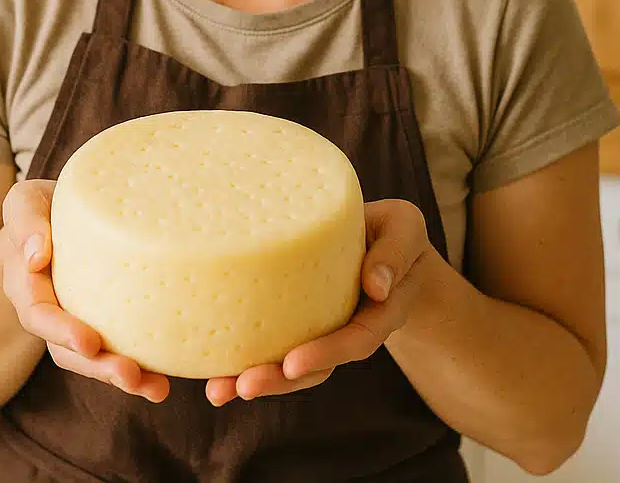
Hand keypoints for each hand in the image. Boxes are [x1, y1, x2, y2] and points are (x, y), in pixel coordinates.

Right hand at [2, 179, 169, 401]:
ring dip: (120, 375)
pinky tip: (163, 381)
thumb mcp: (26, 201)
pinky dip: (139, 368)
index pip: (37, 313)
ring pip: (92, 359)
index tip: (89, 342)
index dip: (60, 330)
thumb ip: (25, 221)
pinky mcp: (104, 321)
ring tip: (154, 387)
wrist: (68, 209)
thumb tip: (36, 255)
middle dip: (97, 366)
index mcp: (26, 283)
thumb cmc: (46, 203)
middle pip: (66, 349)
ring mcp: (76, 318)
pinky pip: (115, 350)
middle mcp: (49, 309)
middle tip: (129, 374)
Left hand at [205, 199, 433, 405]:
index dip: (326, 354)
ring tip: (217, 390)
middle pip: (317, 367)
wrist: (387, 240)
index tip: (294, 364)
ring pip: (292, 364)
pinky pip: (276, 342)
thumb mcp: (406, 230)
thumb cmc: (395, 231)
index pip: (356, 341)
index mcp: (379, 311)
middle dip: (279, 380)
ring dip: (257, 378)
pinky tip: (213, 369)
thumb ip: (395, 254)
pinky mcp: (299, 318)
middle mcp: (348, 328)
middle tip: (243, 387)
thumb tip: (375, 286)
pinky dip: (247, 357)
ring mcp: (323, 327)